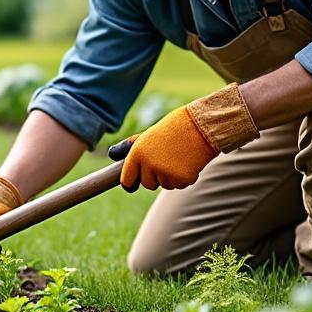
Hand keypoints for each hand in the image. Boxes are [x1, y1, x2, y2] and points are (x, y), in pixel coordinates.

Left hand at [115, 83, 258, 190]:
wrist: (199, 126)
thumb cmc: (172, 129)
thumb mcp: (147, 136)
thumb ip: (129, 148)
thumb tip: (112, 154)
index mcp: (137, 153)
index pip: (127, 180)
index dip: (130, 183)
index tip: (133, 184)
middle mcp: (149, 165)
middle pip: (147, 184)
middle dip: (155, 177)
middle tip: (166, 159)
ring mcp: (165, 173)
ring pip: (164, 185)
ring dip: (171, 176)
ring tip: (179, 156)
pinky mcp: (181, 179)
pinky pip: (179, 185)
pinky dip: (185, 177)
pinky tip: (189, 161)